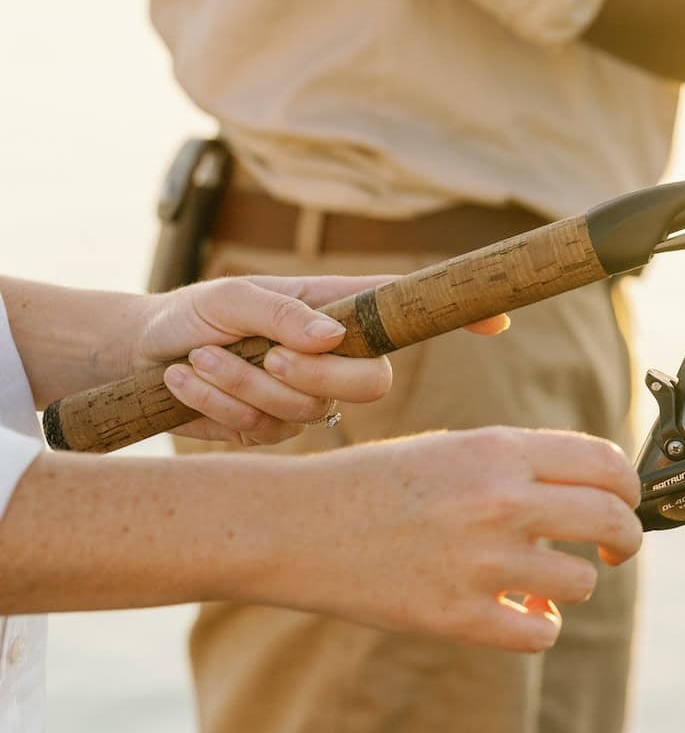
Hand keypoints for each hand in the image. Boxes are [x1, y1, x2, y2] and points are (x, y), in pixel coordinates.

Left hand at [131, 276, 509, 444]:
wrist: (138, 358)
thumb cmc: (193, 313)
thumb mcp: (230, 297)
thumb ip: (282, 314)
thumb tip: (332, 337)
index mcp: (340, 310)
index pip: (409, 312)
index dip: (457, 317)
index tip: (498, 322)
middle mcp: (338, 356)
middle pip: (373, 382)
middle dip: (314, 374)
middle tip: (266, 354)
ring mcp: (311, 399)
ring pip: (309, 409)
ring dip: (246, 384)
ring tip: (201, 358)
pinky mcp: (275, 434)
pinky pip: (267, 433)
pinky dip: (221, 406)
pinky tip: (189, 380)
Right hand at [264, 427, 643, 651]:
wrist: (297, 525)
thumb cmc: (379, 483)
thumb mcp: (457, 450)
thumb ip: (524, 468)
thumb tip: (596, 500)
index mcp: (501, 450)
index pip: (607, 464)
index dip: (629, 488)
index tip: (624, 505)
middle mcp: (500, 500)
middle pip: (612, 520)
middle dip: (624, 540)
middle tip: (613, 550)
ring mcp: (480, 560)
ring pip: (581, 581)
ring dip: (573, 585)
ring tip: (542, 581)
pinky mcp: (457, 615)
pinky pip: (539, 633)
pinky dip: (539, 627)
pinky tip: (521, 615)